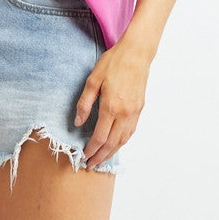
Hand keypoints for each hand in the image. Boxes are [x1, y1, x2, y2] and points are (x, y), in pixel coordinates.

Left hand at [74, 38, 150, 169]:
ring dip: (112, 152)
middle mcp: (124, 114)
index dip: (91, 149)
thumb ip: (85, 103)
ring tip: (102, 159)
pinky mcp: (140, 109)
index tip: (84, 156)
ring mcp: (134, 113)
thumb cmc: (113, 63)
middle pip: (112, 144)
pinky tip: (116, 144)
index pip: (100, 137)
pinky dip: (122, 142)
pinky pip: (131, 132)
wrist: (136, 54)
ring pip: (123, 140)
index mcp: (111, 107)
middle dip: (100, 156)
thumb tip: (78, 123)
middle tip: (91, 165)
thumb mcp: (93, 80)